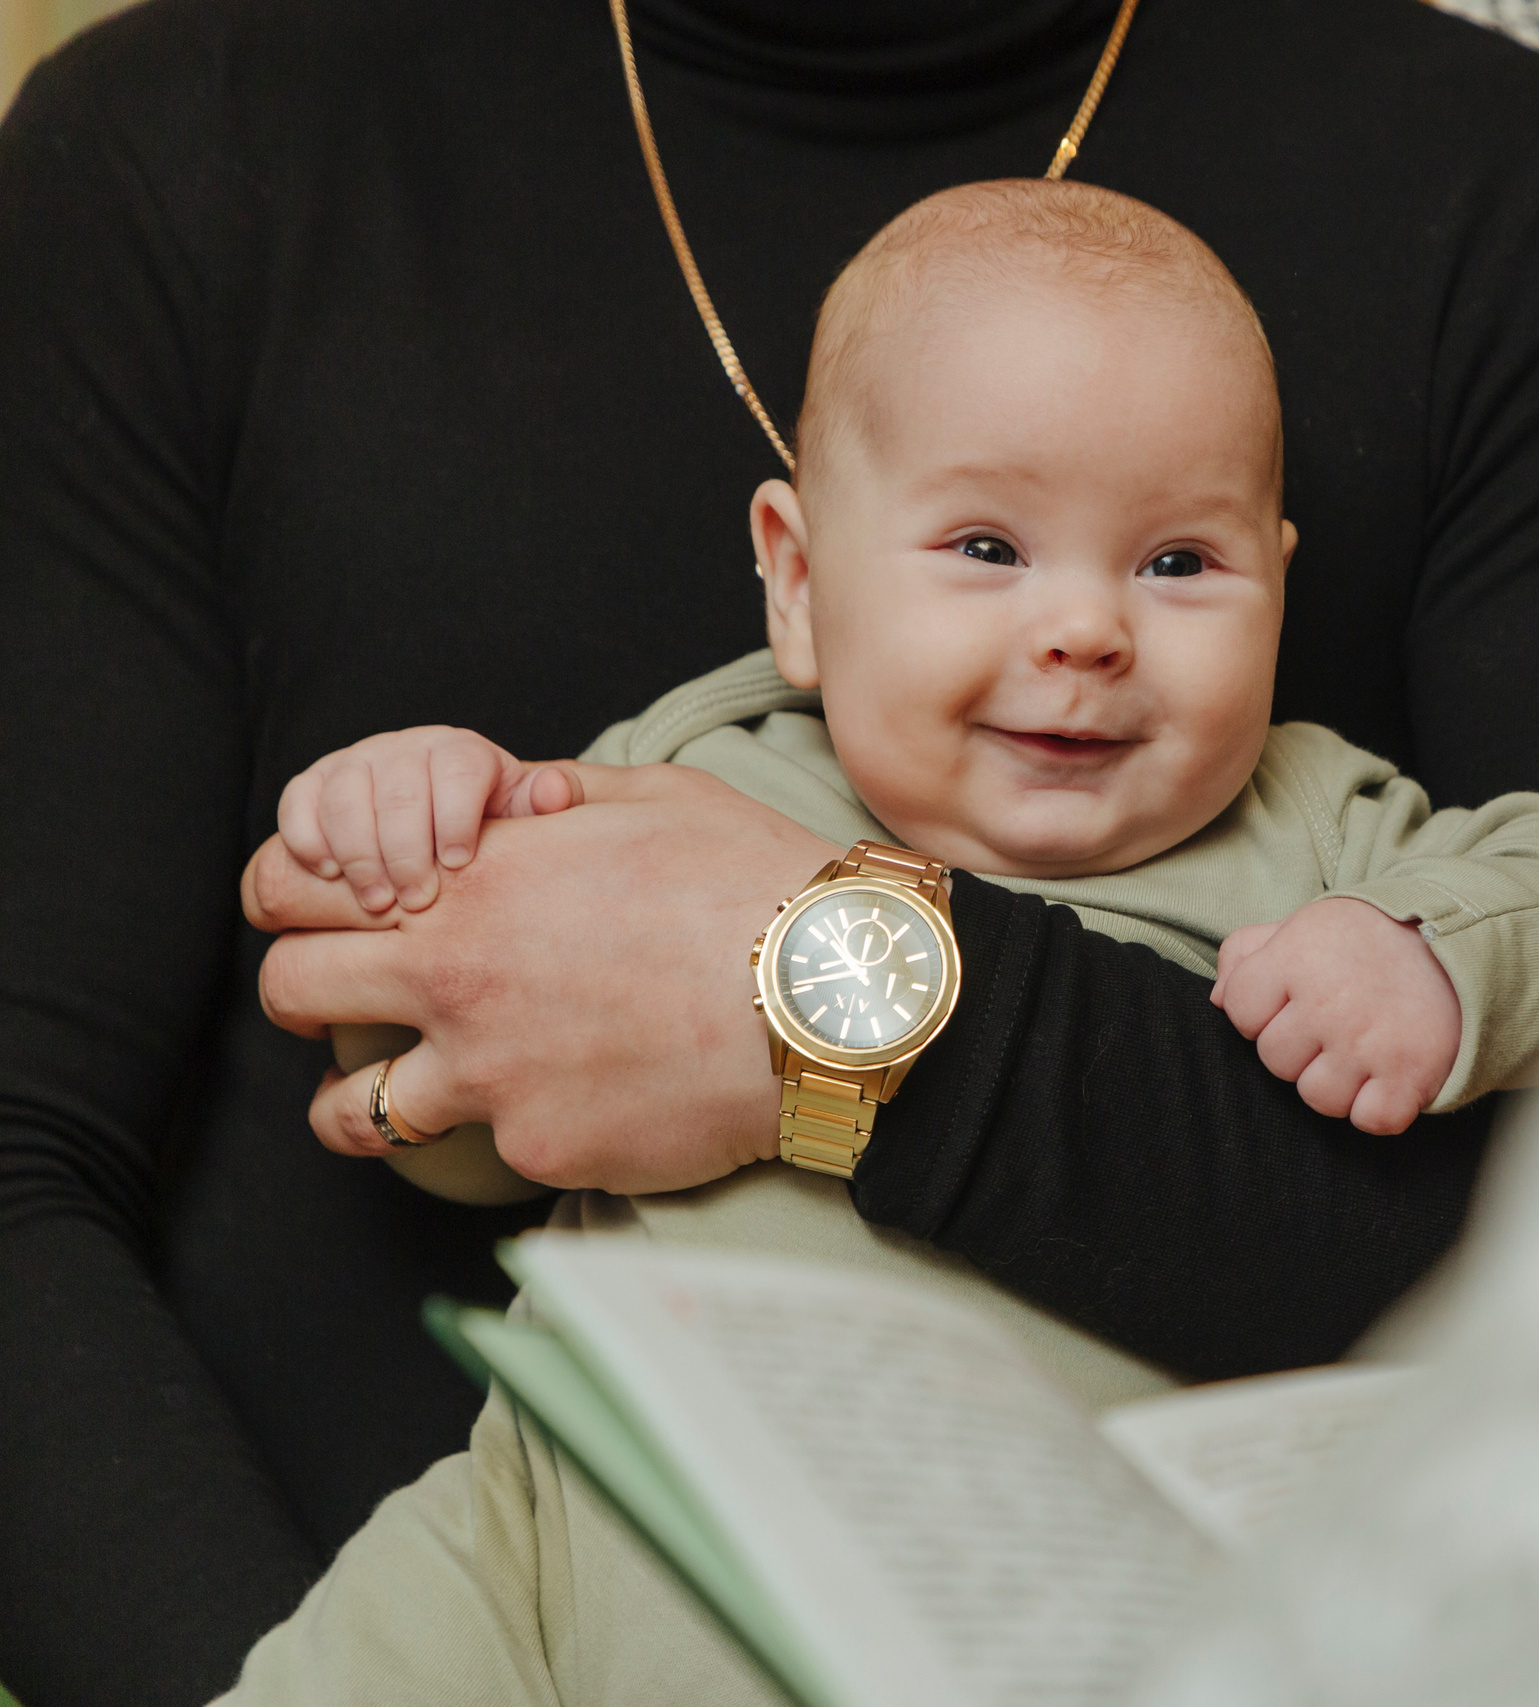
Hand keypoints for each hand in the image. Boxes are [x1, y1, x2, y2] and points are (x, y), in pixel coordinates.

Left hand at [245, 763, 837, 1192]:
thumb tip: (511, 799)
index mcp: (474, 880)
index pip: (295, 884)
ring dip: (353, 1101)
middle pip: (288, 991)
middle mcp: (458, 980)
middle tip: (338, 1000)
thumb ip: (555, 796)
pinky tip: (567, 1107)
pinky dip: (511, 1132)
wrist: (841, 998)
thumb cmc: (759, 884)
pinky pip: (488, 1151)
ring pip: (346, 1112)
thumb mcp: (656, 797)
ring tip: (395, 1096)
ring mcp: (492, 1076)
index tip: (310, 909)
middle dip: (299, 990)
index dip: (288, 894)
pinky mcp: (542, 1148)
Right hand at [276, 726, 582, 912]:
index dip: (457, 818)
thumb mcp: (525, 816)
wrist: (441, 824)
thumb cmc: (489, 828)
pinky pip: (298, 801)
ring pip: (345, 797)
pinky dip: (306, 836)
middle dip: (406, 851)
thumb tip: (554, 790)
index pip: (457, 771)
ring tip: (377, 902)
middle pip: (398, 791)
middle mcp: (405, 748)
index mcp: (461, 751)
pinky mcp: (313, 784)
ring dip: (357, 854)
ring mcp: (356, 763)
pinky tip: (328, 873)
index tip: (460, 866)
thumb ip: (547, 802)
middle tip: (417, 902)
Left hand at [1210, 896, 1460, 1135]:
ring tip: (1359, 1051)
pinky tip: (1385, 1078)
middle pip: (1275, 1061)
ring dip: (1335, 1082)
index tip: (1292, 999)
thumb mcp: (1304, 924)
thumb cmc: (1369, 935)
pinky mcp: (1410, 1073)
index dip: (1260, 1010)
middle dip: (1298, 1047)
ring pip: (1317, 1097)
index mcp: (1296, 958)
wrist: (1460, 934)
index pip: (1238, 1010)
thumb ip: (1247, 953)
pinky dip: (1377, 1108)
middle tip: (1332, 1023)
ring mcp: (1368, 1043)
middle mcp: (1328, 1003)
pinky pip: (1370, 1120)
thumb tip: (1217, 1000)